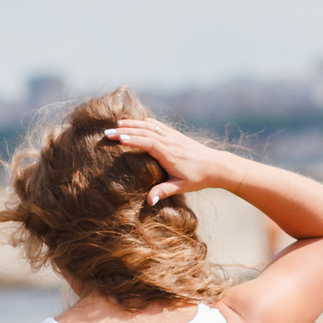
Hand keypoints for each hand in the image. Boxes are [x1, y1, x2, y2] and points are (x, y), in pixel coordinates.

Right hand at [103, 117, 246, 204]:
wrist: (216, 165)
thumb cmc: (198, 178)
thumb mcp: (181, 186)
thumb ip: (163, 191)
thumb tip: (148, 201)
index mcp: (169, 154)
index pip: (148, 142)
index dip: (132, 139)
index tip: (117, 138)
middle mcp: (170, 141)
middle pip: (145, 132)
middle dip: (125, 131)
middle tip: (107, 132)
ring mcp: (172, 136)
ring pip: (150, 125)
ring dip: (133, 124)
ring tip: (116, 124)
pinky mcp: (174, 134)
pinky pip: (156, 125)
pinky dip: (144, 122)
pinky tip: (134, 122)